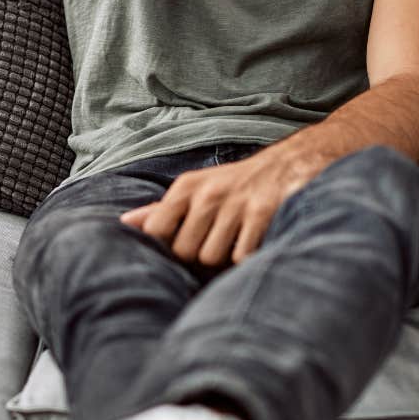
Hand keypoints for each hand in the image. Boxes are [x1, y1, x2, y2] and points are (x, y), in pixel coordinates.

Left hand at [119, 149, 315, 267]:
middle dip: (200, 257)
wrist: (294, 162)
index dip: (167, 247)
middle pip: (185, 252)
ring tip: (239, 238)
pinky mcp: (263, 212)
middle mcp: (208, 193)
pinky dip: (248, 257)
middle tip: (219, 241)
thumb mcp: (198, 190)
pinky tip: (257, 239)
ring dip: (226, 258)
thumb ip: (163, 210)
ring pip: (212, 258)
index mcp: (187, 187)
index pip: (155, 231)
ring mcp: (235, 202)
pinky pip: (241, 257)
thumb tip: (124, 222)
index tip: (187, 243)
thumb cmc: (237, 185)